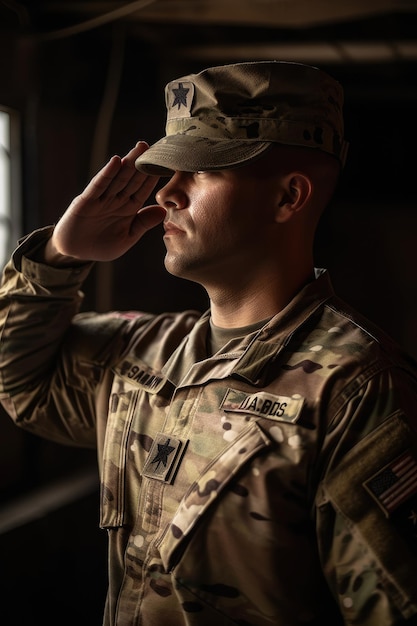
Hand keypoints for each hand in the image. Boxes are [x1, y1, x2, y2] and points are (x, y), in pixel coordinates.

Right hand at [45, 142, 165, 262]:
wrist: (75, 253)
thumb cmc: (101, 246)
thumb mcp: (127, 238)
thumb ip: (142, 224)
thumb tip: (162, 211)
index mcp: (128, 209)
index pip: (143, 190)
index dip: (153, 178)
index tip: (166, 164)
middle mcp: (116, 200)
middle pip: (132, 179)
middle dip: (143, 164)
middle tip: (155, 147)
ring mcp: (101, 199)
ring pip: (118, 178)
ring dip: (128, 163)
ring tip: (140, 148)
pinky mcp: (86, 201)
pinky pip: (98, 185)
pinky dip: (107, 173)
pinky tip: (116, 161)